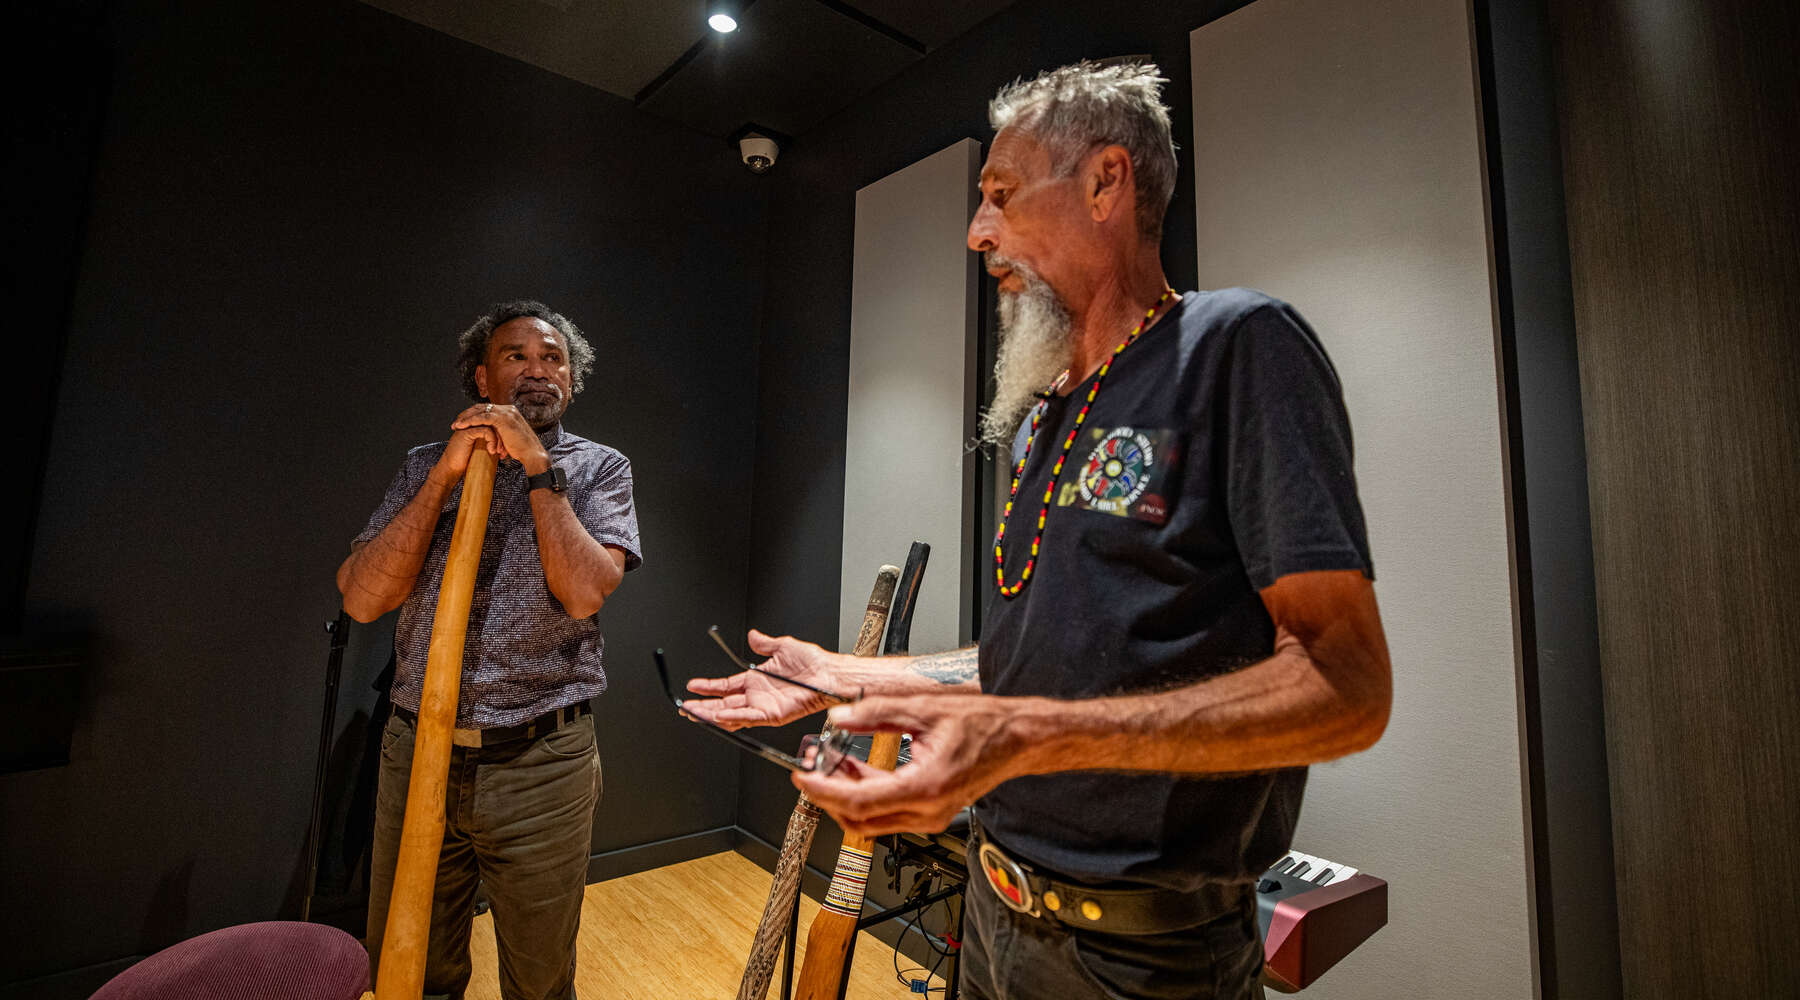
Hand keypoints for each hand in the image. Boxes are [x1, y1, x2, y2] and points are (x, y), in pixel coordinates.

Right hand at [432, 424, 504, 481]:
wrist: (451, 469)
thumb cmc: (466, 462)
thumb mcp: (483, 451)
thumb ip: (491, 444)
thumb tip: (507, 445)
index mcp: (476, 426)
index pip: (494, 424)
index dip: (503, 435)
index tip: (507, 449)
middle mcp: (472, 424)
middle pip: (494, 422)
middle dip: (503, 436)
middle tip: (505, 450)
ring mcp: (469, 426)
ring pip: (491, 425)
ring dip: (499, 439)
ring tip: (499, 452)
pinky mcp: (467, 432)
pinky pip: (485, 431)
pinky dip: (492, 440)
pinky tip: (492, 451)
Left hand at [450, 402, 549, 472]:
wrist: (532, 454)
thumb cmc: (521, 450)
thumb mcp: (508, 438)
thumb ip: (500, 433)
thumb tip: (491, 438)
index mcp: (510, 412)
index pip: (487, 409)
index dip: (473, 415)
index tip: (463, 423)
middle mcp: (508, 409)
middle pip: (482, 407)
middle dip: (467, 414)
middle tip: (456, 423)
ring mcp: (507, 413)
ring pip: (480, 410)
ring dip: (466, 417)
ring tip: (456, 425)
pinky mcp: (503, 419)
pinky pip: (482, 417)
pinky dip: (471, 421)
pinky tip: (462, 426)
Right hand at [682, 630, 844, 729]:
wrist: (828, 673)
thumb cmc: (812, 662)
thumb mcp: (782, 646)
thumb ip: (764, 644)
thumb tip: (754, 635)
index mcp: (757, 679)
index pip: (725, 686)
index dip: (708, 687)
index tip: (692, 686)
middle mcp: (758, 695)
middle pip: (723, 703)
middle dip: (703, 706)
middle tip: (685, 707)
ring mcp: (764, 706)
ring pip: (732, 713)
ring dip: (712, 714)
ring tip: (694, 713)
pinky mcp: (773, 714)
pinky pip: (749, 717)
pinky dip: (733, 717)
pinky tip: (719, 715)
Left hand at [792, 693, 1025, 837]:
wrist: (1016, 739)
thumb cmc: (982, 725)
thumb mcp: (922, 709)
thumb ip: (875, 713)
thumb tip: (839, 717)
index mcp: (924, 787)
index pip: (858, 802)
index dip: (823, 791)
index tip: (802, 776)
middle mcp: (927, 811)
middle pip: (859, 820)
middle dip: (827, 796)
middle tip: (811, 767)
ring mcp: (930, 817)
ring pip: (870, 821)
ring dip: (845, 796)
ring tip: (830, 764)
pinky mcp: (931, 814)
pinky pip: (887, 814)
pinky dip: (865, 796)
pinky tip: (855, 770)